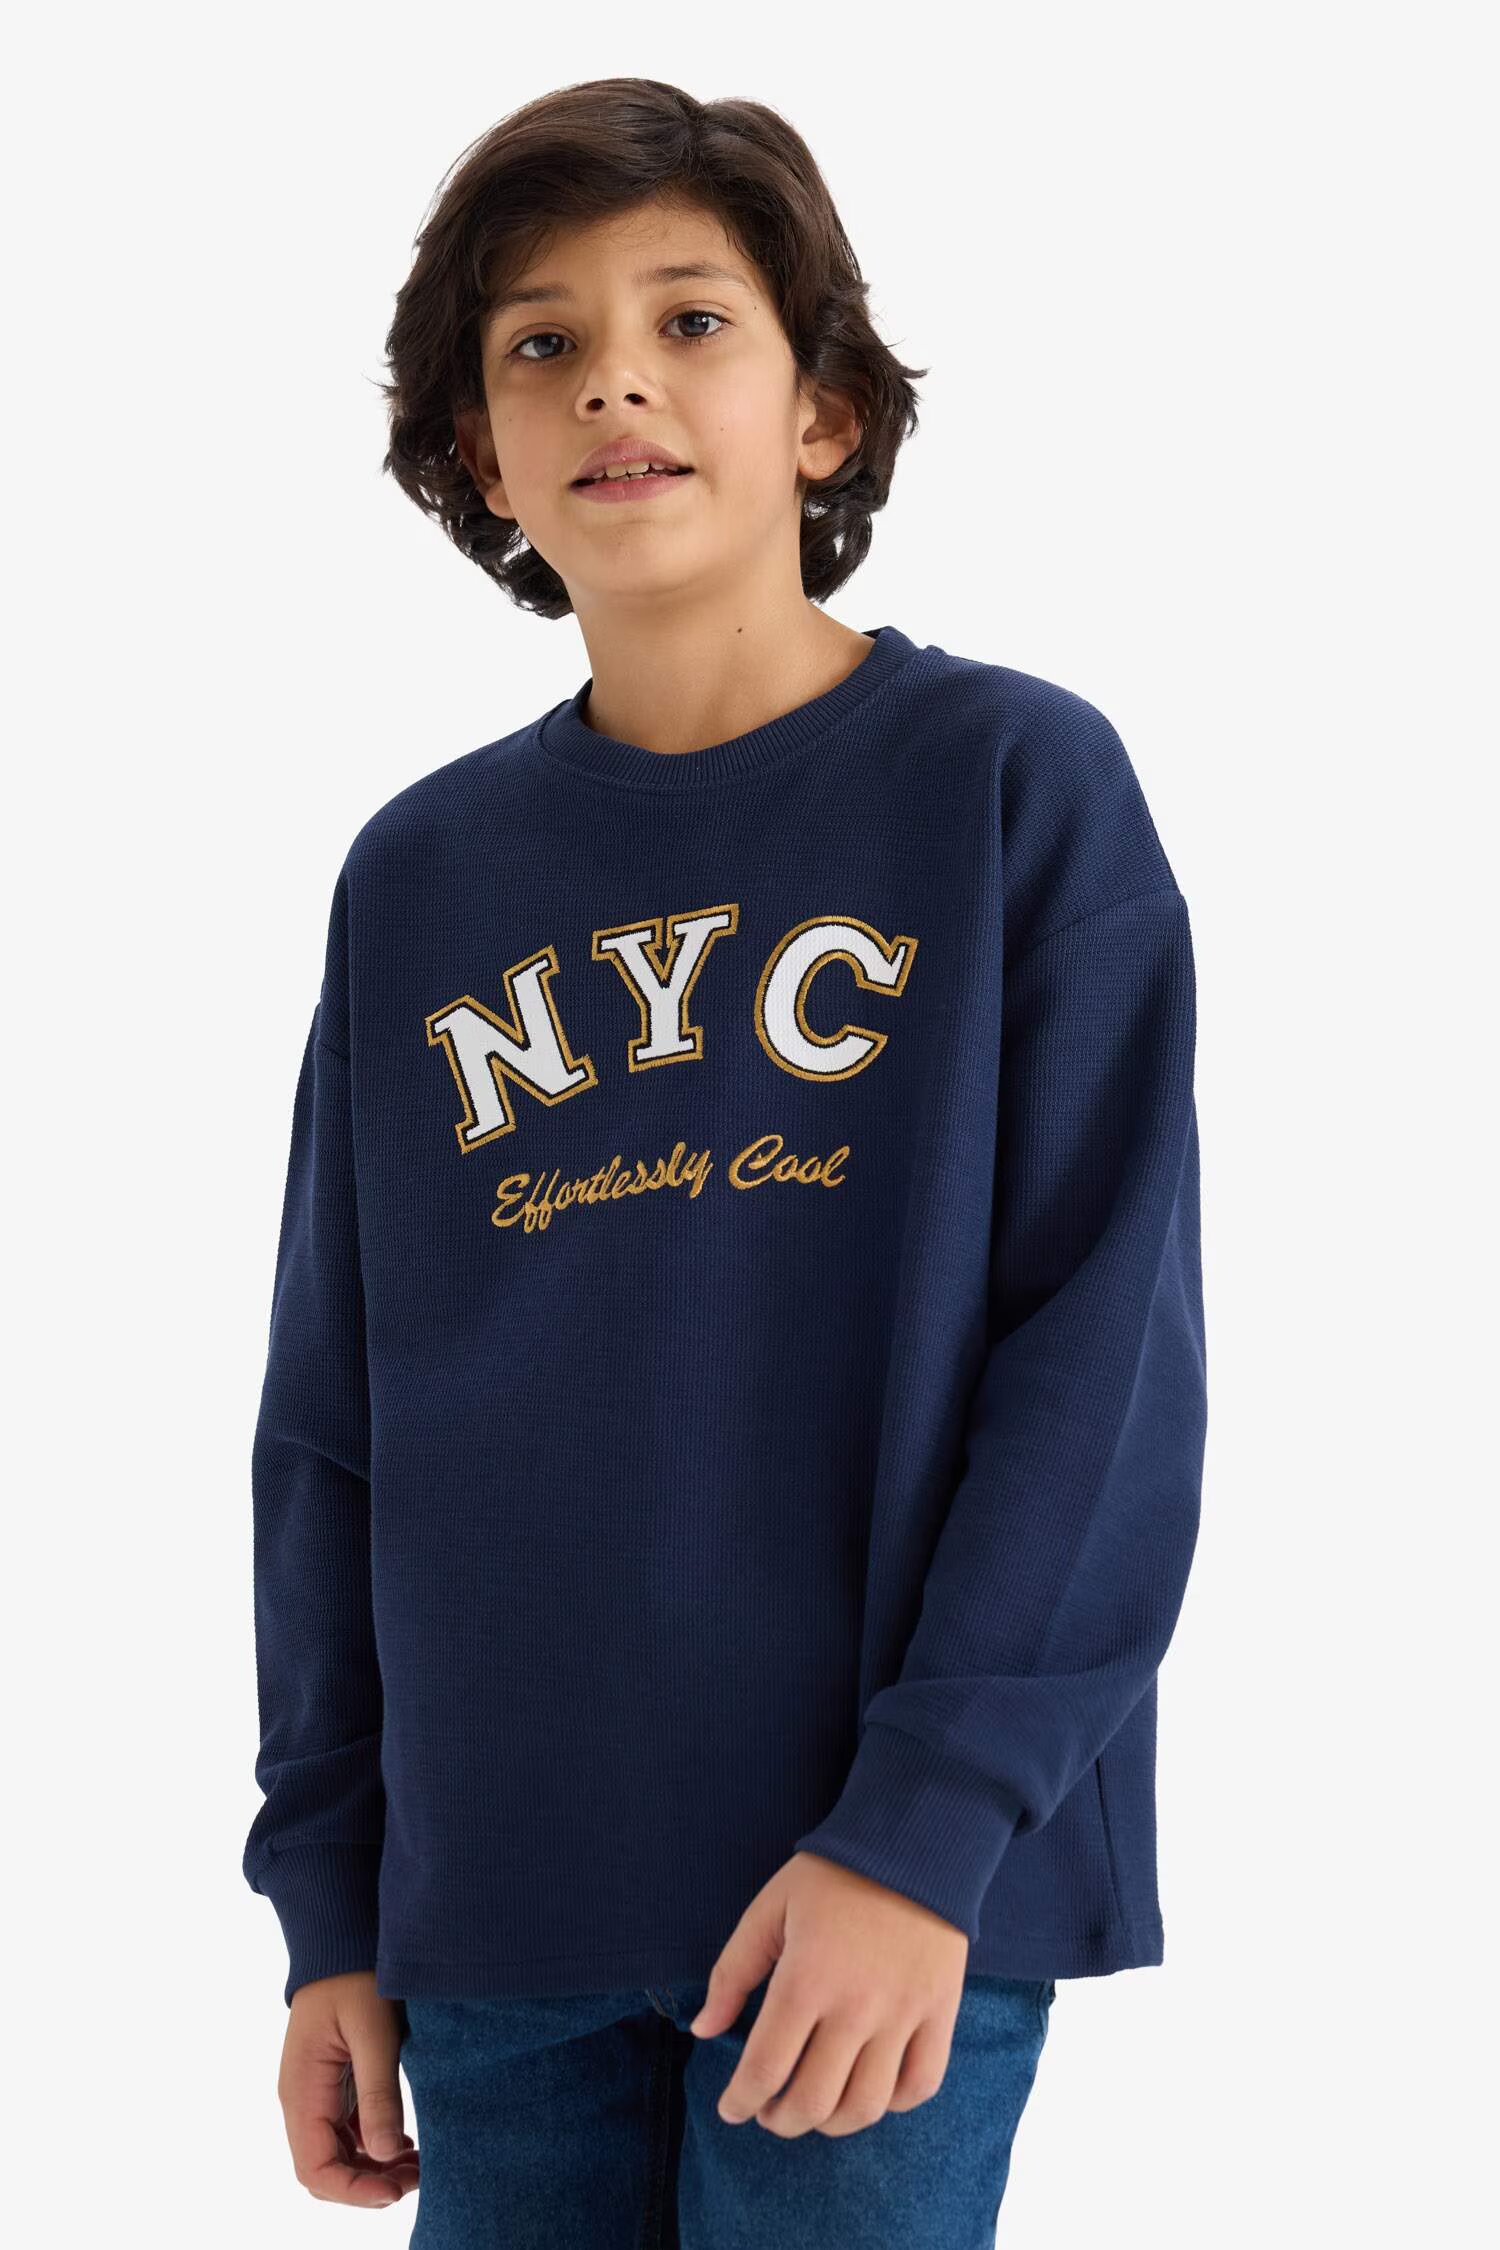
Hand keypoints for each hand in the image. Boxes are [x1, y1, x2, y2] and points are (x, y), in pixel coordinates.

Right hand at [277, 1970, 419, 2206]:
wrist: (342, 1939)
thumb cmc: (355, 1976)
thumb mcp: (374, 2032)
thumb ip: (378, 2093)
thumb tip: (386, 2154)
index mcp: (302, 2091)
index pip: (315, 2170)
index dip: (354, 2191)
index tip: (396, 2191)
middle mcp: (302, 2100)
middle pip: (325, 2170)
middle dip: (368, 2185)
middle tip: (417, 2177)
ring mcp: (316, 2094)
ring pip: (337, 2155)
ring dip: (374, 2168)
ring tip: (418, 2165)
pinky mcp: (333, 2085)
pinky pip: (346, 2133)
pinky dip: (373, 2146)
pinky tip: (406, 2144)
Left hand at [688, 1851, 968, 2137]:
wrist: (911, 1842)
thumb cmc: (831, 1875)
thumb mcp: (769, 1910)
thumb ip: (732, 1973)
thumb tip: (704, 2031)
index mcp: (805, 1980)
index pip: (765, 2069)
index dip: (740, 2101)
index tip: (731, 2108)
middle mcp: (855, 2008)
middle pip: (814, 2102)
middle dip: (781, 2119)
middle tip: (769, 2112)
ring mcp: (903, 2015)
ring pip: (866, 2106)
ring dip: (832, 2123)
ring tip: (815, 2108)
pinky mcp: (940, 2013)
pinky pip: (921, 2085)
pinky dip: (894, 2104)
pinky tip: (869, 2090)